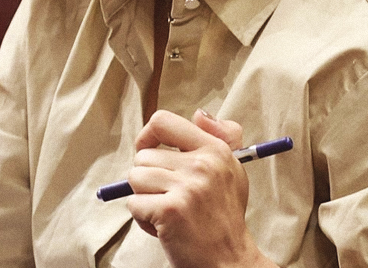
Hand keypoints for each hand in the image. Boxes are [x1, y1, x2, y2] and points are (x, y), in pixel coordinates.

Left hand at [126, 109, 275, 267]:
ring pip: (135, 178)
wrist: (228, 258)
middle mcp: (202, 163)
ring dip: (144, 197)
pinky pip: (134, 203)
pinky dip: (142, 217)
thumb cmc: (225, 215)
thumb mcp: (233, 170)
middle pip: (143, 156)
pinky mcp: (170, 209)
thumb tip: (199, 114)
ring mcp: (186, 186)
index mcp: (215, 149)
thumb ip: (219, 137)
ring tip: (167, 209)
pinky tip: (164, 224)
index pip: (164, 121)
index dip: (147, 135)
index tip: (150, 150)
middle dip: (148, 178)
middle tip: (169, 195)